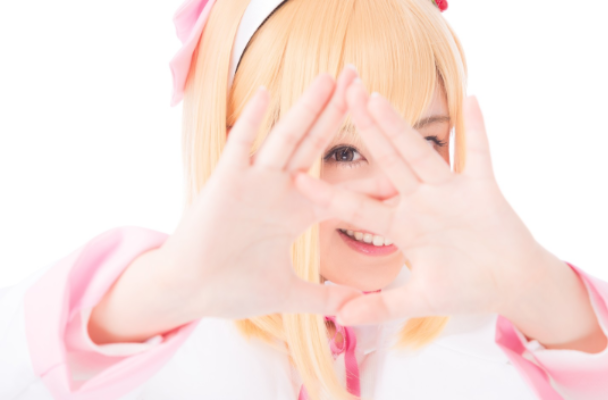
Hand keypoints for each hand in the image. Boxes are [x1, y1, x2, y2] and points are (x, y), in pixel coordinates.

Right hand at [89, 67, 362, 343]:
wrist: (190, 291)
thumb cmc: (233, 288)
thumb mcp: (288, 294)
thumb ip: (322, 297)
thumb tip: (354, 310)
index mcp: (297, 212)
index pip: (341, 188)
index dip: (369, 174)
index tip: (398, 155)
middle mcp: (280, 190)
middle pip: (316, 144)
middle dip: (339, 113)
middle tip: (362, 82)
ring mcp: (254, 182)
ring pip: (287, 138)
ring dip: (307, 108)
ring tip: (331, 78)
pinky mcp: (227, 182)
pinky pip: (241, 146)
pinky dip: (252, 122)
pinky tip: (268, 94)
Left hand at [295, 79, 605, 350]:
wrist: (512, 285)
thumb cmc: (468, 289)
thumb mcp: (420, 301)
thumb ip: (382, 306)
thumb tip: (341, 319)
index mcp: (403, 226)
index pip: (359, 206)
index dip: (330, 194)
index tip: (297, 177)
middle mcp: (421, 202)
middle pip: (387, 162)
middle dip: (364, 133)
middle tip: (339, 101)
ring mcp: (451, 191)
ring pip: (421, 153)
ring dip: (400, 127)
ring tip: (376, 97)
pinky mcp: (483, 188)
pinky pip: (479, 154)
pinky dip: (477, 131)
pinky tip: (471, 100)